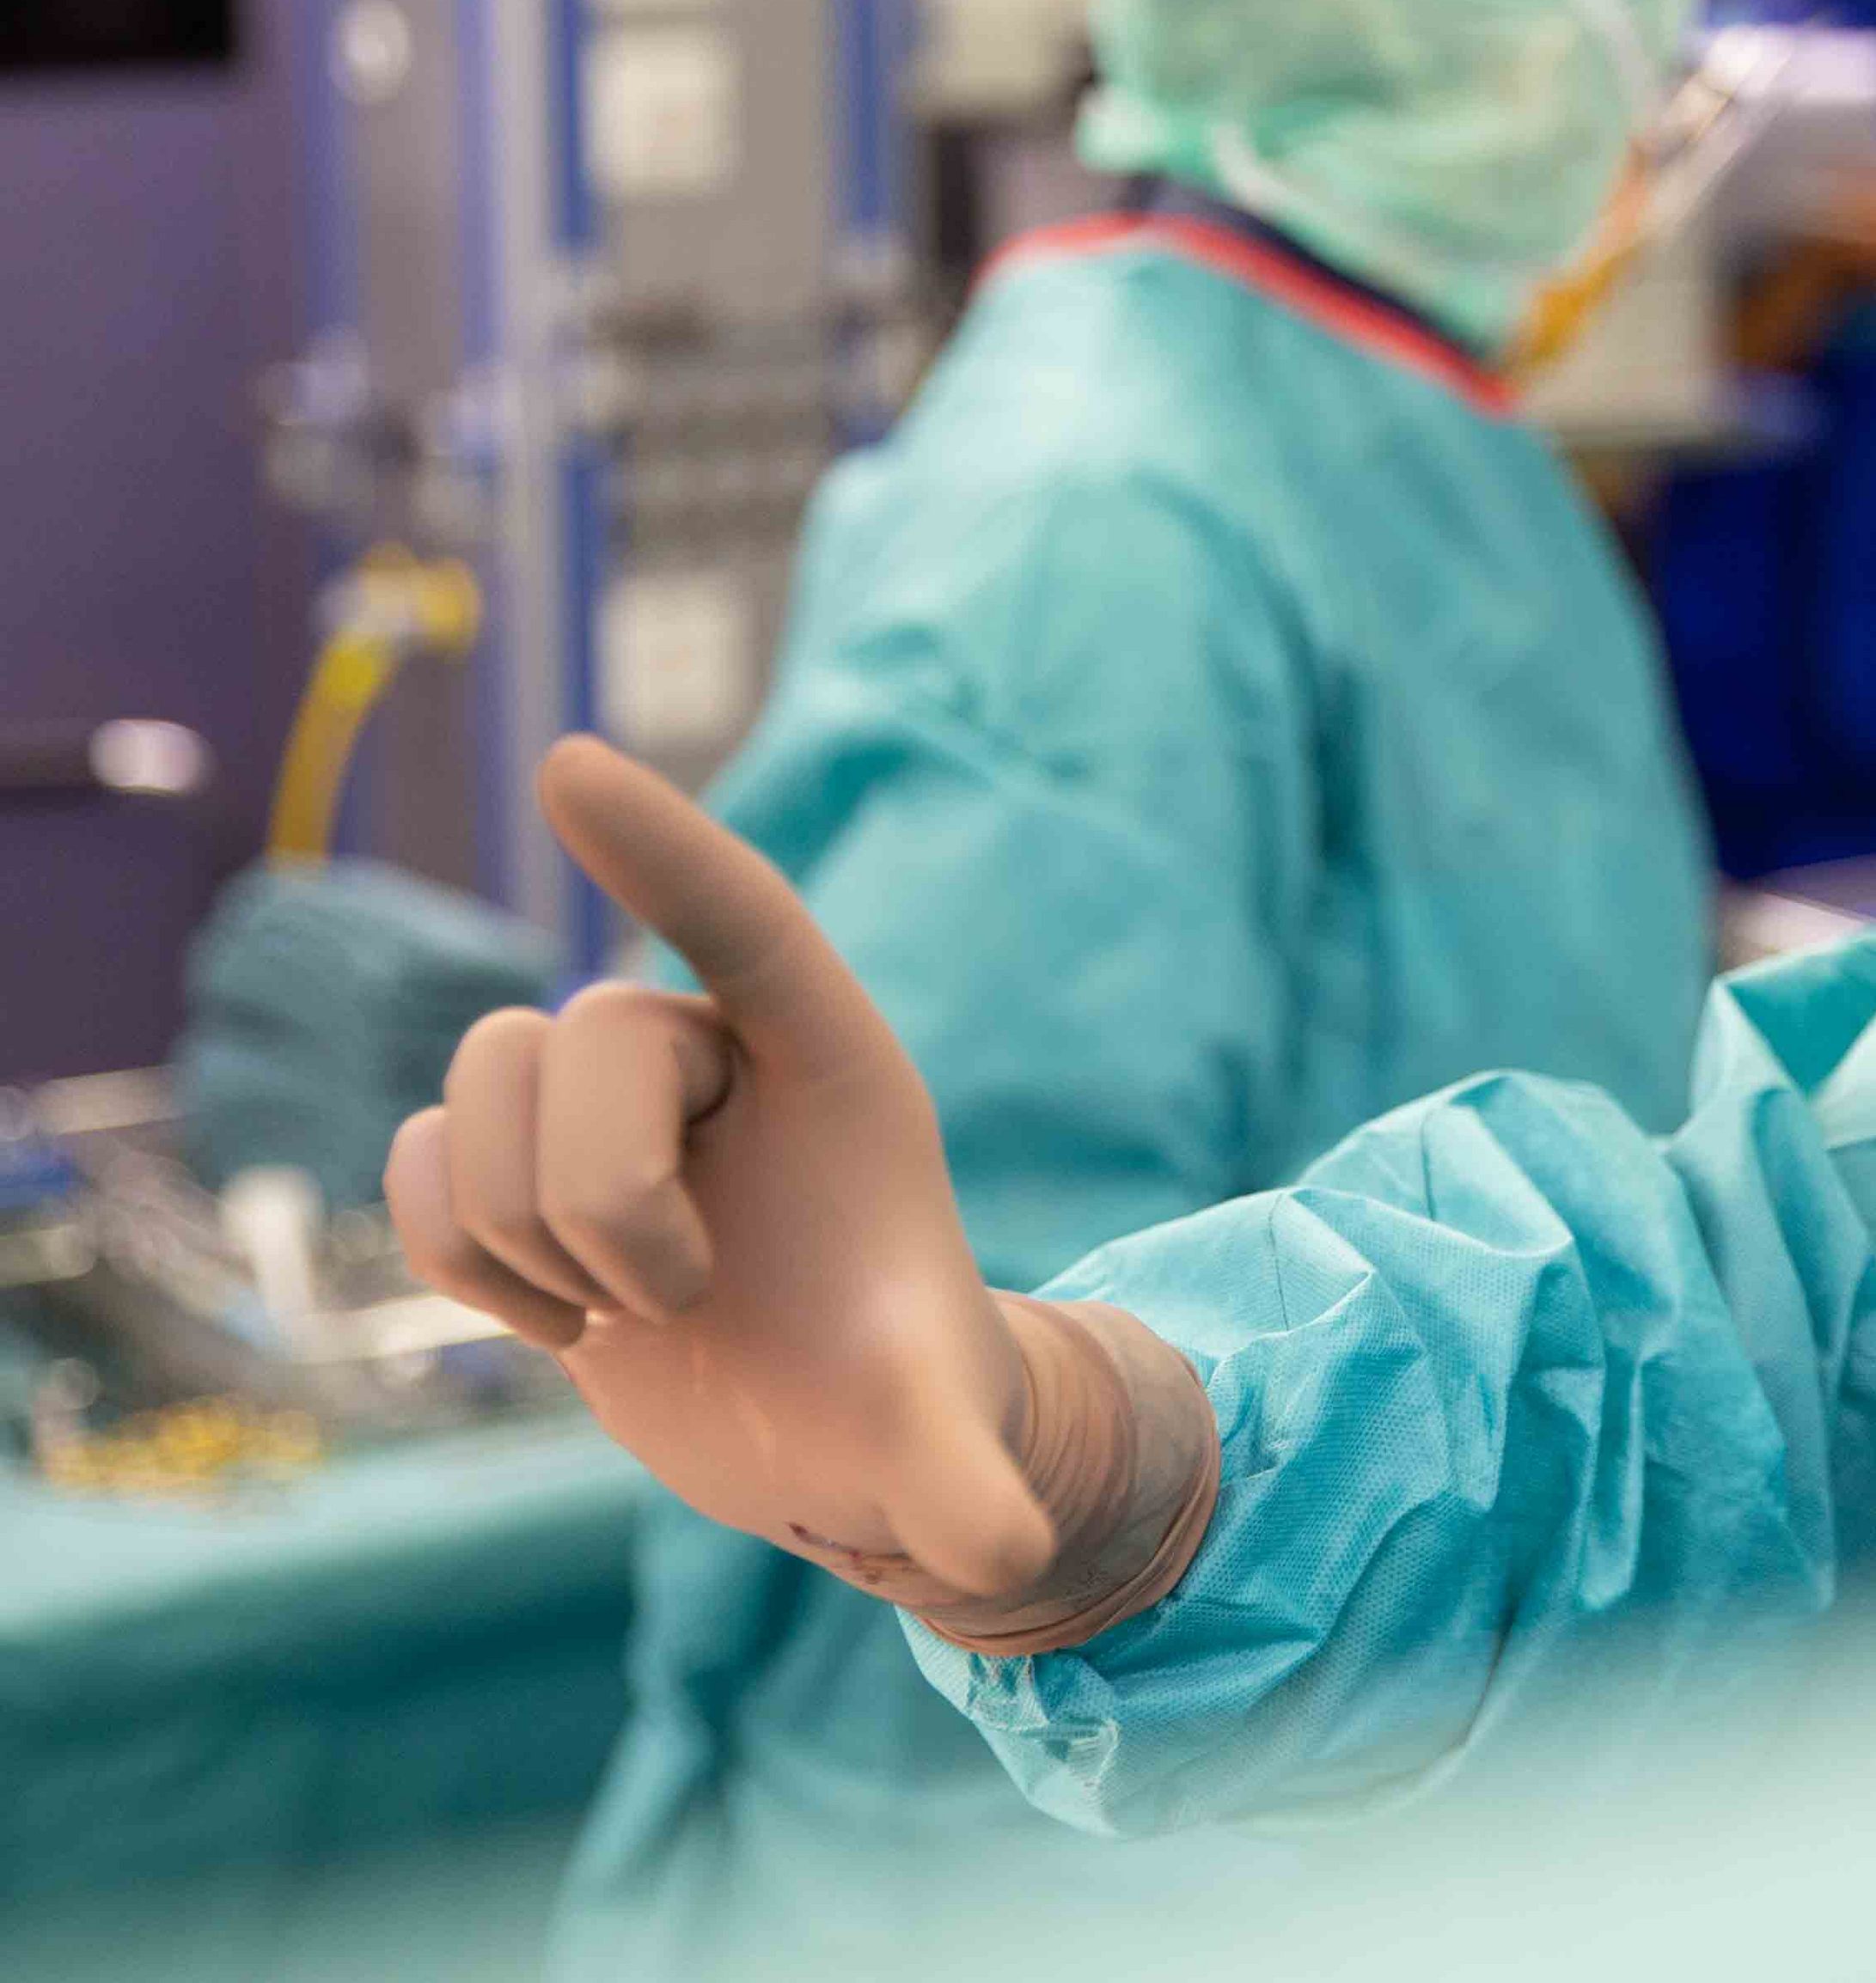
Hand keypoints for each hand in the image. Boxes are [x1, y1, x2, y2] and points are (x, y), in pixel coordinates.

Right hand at [386, 737, 1212, 1645]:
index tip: (566, 765)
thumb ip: (970, 1495)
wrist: (826, 1433)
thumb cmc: (899, 1398)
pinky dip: (457, 1253)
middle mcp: (711, 1055)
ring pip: (482, 1086)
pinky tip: (552, 1323)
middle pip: (579, 1034)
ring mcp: (605, 1106)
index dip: (657, 843)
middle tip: (681, 1298)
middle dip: (605, 1194)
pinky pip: (420, 1159)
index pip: (738, 916)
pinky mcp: (520, 1168)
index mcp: (831, 1060)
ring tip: (629, 1311)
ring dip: (528, 1229)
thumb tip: (1007, 1558)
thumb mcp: (938, 1448)